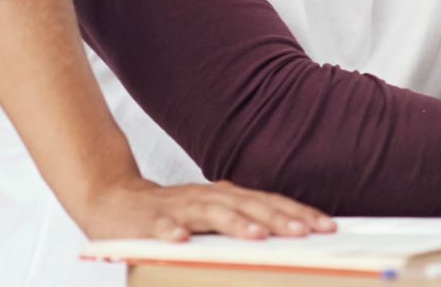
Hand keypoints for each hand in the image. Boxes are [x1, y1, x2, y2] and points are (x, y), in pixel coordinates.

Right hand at [74, 177, 335, 242]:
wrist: (113, 200)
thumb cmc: (173, 215)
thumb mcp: (214, 217)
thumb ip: (244, 224)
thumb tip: (290, 237)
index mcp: (225, 197)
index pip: (269, 203)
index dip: (298, 213)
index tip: (327, 226)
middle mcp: (206, 197)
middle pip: (248, 205)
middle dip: (279, 219)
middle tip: (305, 233)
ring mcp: (177, 208)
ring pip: (210, 213)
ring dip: (235, 224)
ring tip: (258, 237)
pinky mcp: (147, 221)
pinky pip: (160, 226)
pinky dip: (169, 233)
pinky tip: (180, 241)